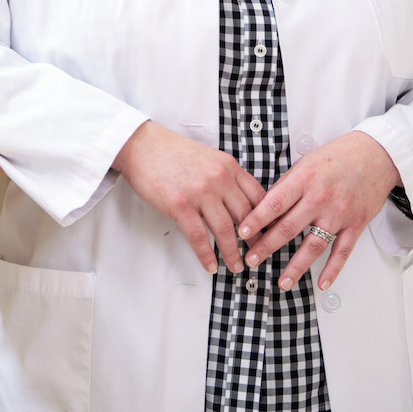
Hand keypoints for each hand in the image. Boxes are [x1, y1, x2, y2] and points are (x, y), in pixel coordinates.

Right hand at [113, 121, 265, 273]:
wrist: (143, 145)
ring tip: (236, 266)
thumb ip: (226, 177)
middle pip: (246, 216)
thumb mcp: (209, 158)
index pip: (258, 196)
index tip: (270, 234)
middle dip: (254, 240)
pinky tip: (210, 265)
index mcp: (228, 166)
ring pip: (225, 230)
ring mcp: (200, 191)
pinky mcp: (180, 204)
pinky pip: (199, 236)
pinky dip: (206, 255)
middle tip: (257, 256)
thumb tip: (239, 203)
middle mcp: (219, 177)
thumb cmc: (174, 153)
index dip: (266, 219)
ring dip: (232, 253)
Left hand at [237, 132, 400, 290]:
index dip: (256, 220)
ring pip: (313, 245)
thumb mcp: (306, 162)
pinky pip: (342, 252)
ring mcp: (339, 213)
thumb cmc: (338, 157)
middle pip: (289, 228)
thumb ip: (287, 185)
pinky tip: (322, 283)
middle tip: (251, 260)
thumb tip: (265, 207)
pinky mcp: (356, 224)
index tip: (241, 234)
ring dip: (296, 267)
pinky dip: (333, 270)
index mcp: (304, 179)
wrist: (375, 155)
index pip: (274, 203)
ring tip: (281, 282)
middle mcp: (320, 197)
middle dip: (267, 247)